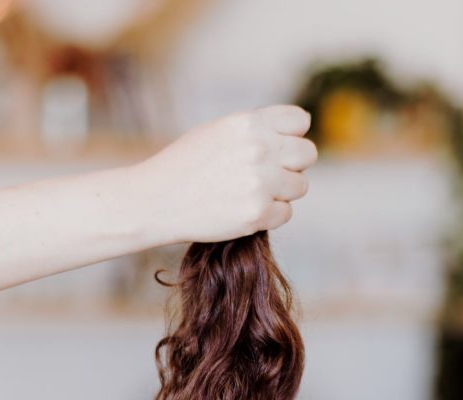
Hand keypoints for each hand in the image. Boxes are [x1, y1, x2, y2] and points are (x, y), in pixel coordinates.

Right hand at [134, 105, 317, 243]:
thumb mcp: (218, 131)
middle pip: (307, 154)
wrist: (155, 200)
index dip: (291, 135)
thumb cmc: (184, 165)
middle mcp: (259, 149)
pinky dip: (270, 215)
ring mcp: (260, 183)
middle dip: (291, 165)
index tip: (279, 147)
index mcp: (249, 123)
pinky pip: (285, 213)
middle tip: (268, 175)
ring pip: (300, 186)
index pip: (299, 121)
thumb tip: (292, 136)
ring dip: (282, 192)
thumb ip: (255, 131)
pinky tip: (244, 210)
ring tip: (251, 193)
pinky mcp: (257, 214)